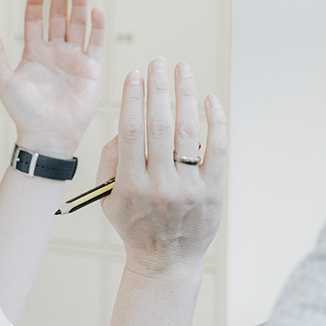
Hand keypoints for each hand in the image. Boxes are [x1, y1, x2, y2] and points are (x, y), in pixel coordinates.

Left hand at [0, 0, 104, 158]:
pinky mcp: (90, 69)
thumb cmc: (23, 112)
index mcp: (33, 53)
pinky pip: (95, 43)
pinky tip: (96, 10)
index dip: (36, 3)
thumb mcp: (3, 80)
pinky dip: (97, 27)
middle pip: (58, 18)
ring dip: (79, 6)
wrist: (47, 136)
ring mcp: (73, 59)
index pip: (35, 21)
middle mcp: (54, 52)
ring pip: (78, 26)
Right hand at [98, 58, 226, 275]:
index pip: (131, 132)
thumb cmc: (134, 224)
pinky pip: (217, 149)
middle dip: (159, 89)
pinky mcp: (213, 191)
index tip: (134, 74)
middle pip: (159, 126)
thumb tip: (127, 121)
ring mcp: (189, 189)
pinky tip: (209, 99)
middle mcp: (160, 186)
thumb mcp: (108, 198)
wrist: (167, 262)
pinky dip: (215, 122)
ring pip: (189, 133)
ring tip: (184, 70)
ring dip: (186, 96)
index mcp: (131, 186)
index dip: (132, 99)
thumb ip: (110, 160)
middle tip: (159, 62)